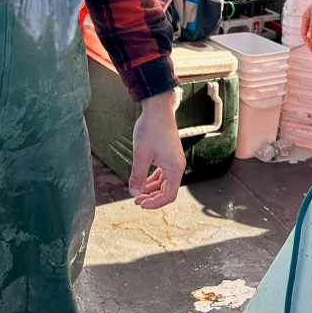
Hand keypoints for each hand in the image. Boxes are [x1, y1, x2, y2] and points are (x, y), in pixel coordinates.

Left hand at [129, 91, 184, 208]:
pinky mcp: (170, 154)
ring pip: (165, 182)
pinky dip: (154, 179)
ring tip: (138, 193)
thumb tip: (134, 193)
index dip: (154, 203)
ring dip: (152, 189)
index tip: (140, 204)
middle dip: (152, 197)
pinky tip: (143, 181)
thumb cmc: (150, 129)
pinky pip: (163, 173)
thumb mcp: (141, 154)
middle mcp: (178, 166)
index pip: (168, 195)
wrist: (157, 108)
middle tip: (136, 201)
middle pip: (167, 191)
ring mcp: (174, 160)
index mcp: (174, 168)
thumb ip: (138, 175)